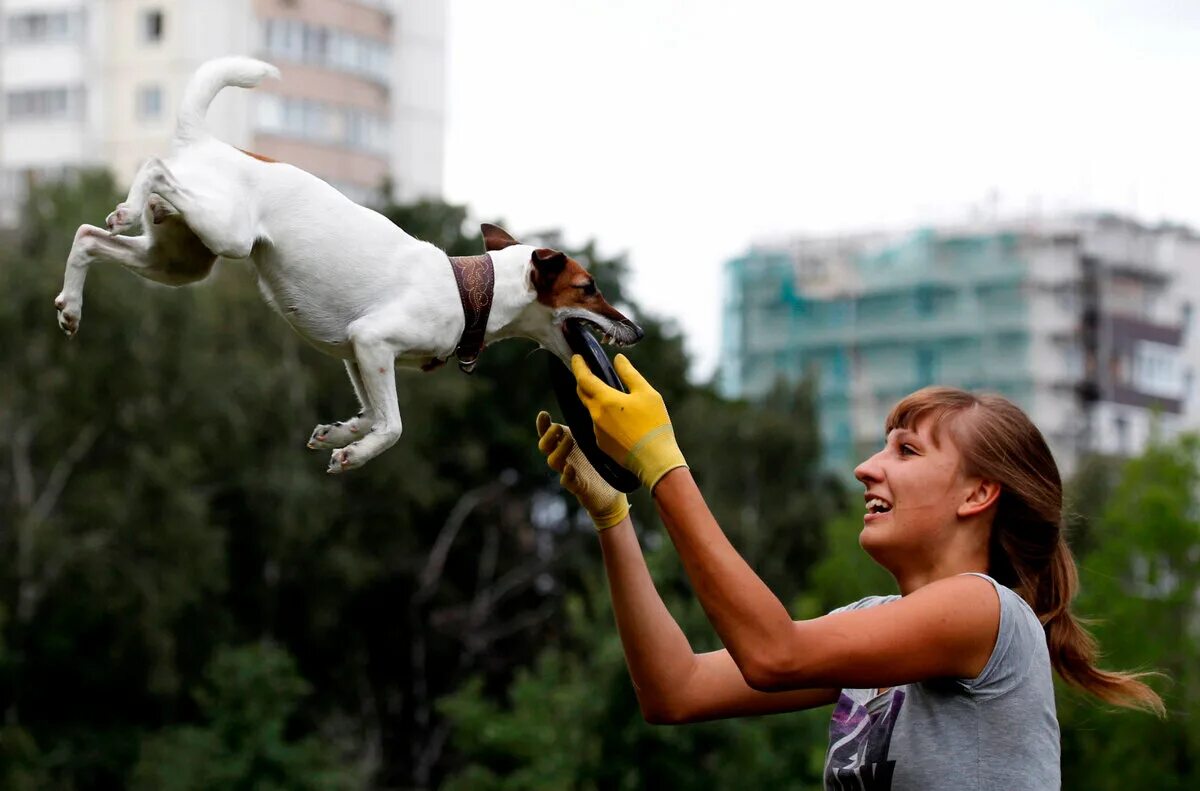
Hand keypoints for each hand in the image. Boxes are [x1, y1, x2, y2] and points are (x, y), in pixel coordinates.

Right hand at [536, 411, 628, 529]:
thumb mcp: (596, 440)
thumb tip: (593, 398)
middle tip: (558, 428)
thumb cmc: (602, 462)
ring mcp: (569, 471)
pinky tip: (569, 468)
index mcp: (566, 444)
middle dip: (548, 436)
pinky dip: (566, 474)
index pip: (548, 433)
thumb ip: (589, 425)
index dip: (542, 425)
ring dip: (559, 450)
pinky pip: (566, 481)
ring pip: (553, 461)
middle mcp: (564, 457)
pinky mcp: (577, 486)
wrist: (611, 492)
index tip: (544, 414)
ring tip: (569, 441)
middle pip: (544, 446)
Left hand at [570, 354, 686, 491]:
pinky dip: (604, 418)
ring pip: (592, 410)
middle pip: (583, 393)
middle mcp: (596, 415)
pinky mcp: (602, 445)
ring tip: (614, 399)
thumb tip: (618, 359)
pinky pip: (599, 426)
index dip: (578, 366)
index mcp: (605, 400)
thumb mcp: (647, 393)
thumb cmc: (654, 424)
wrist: (654, 460)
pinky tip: (620, 420)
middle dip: (583, 381)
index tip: (576, 357)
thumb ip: (630, 374)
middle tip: (589, 372)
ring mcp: (597, 432)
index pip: (584, 378)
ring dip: (597, 401)